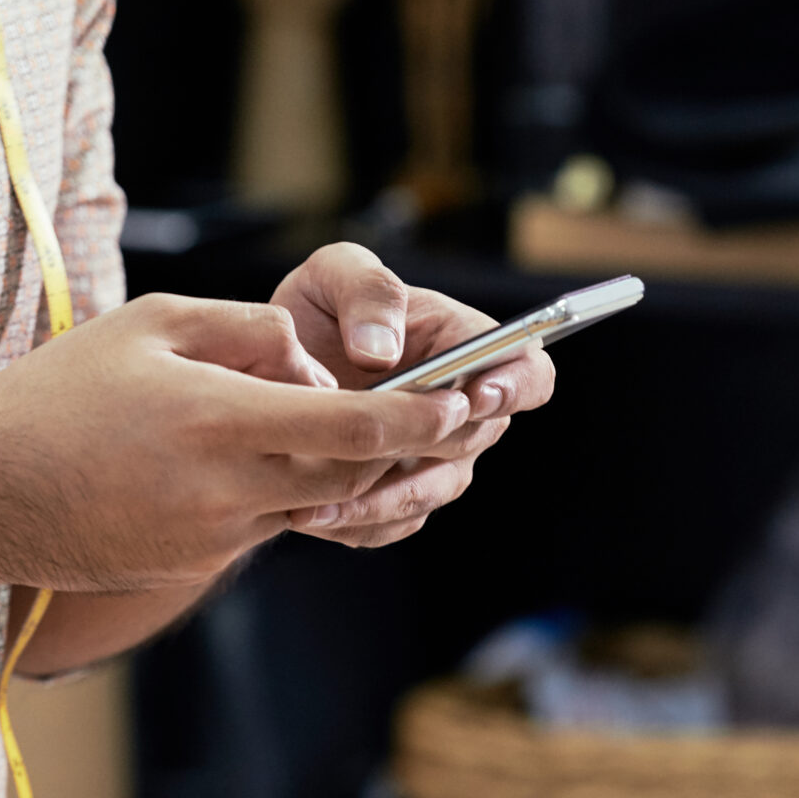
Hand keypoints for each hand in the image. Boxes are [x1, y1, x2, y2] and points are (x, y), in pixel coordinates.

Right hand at [0, 293, 469, 591]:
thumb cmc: (60, 393)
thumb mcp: (151, 322)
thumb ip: (248, 330)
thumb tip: (314, 362)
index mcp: (219, 419)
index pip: (353, 425)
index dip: (421, 417)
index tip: (464, 400)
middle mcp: (227, 487)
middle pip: (353, 475)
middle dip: (405, 447)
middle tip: (445, 414)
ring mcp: (214, 535)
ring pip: (314, 502)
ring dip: (343, 470)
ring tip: (349, 429)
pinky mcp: (198, 562)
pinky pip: (264, 523)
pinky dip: (281, 491)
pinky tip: (249, 459)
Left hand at [268, 242, 556, 546]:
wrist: (268, 368)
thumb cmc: (318, 310)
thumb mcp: (334, 274)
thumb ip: (369, 293)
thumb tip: (384, 354)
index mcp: (468, 347)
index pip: (530, 373)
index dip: (514, 387)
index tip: (474, 395)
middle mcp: (463, 410)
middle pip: (476, 441)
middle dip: (427, 448)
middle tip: (371, 452)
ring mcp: (433, 459)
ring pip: (430, 493)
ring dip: (381, 500)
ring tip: (322, 503)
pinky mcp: (396, 496)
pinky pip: (391, 523)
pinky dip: (356, 523)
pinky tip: (312, 513)